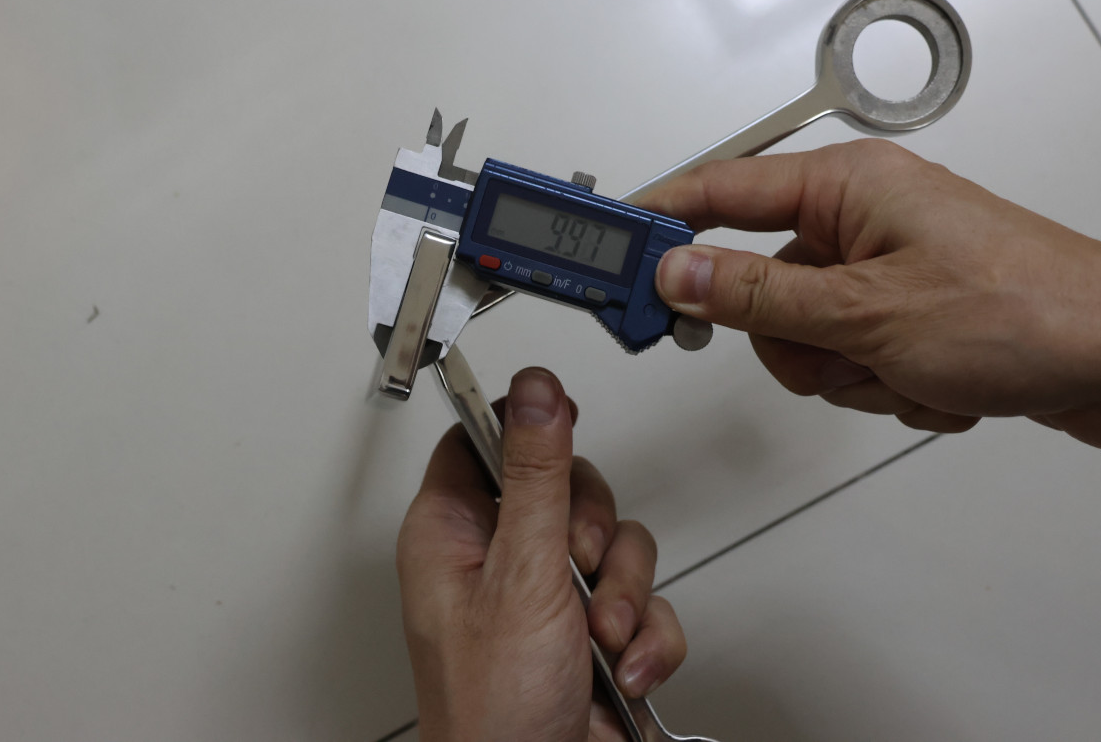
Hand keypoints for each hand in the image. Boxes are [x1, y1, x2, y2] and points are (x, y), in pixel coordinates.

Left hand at [397, 368, 687, 740]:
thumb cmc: (492, 710)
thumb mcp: (521, 576)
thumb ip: (537, 477)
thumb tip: (536, 391)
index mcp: (452, 535)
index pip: (481, 442)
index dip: (525, 423)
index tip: (564, 418)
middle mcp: (498, 560)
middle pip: (565, 487)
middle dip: (595, 530)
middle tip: (582, 563)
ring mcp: (550, 598)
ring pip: (616, 545)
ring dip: (625, 594)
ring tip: (602, 636)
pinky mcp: (596, 636)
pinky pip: (644, 602)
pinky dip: (647, 637)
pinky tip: (622, 669)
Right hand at [639, 139, 1100, 453]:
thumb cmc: (1025, 311)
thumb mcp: (864, 312)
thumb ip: (756, 295)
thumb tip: (677, 274)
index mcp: (844, 188)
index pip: (717, 191)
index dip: (658, 221)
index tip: (607, 251)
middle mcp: (860, 222)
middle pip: (757, 288)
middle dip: (795, 342)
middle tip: (838, 351)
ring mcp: (884, 275)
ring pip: (803, 340)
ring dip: (850, 375)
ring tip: (910, 369)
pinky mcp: (906, 321)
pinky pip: (850, 365)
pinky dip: (886, 389)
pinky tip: (940, 384)